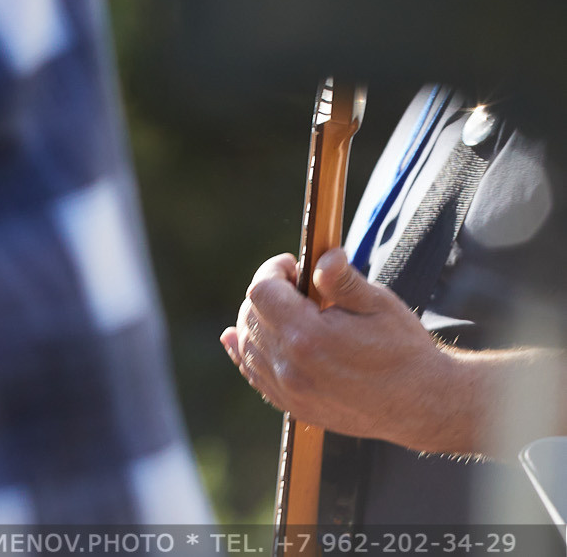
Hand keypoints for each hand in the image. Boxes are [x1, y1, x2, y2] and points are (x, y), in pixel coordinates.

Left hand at [222, 248, 481, 454]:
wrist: (424, 405)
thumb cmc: (405, 351)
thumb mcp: (379, 304)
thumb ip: (341, 279)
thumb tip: (322, 255)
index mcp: (309, 337)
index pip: (261, 290)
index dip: (273, 271)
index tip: (292, 266)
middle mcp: (291, 367)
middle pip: (251, 314)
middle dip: (269, 293)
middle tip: (298, 288)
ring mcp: (289, 391)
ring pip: (247, 343)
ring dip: (258, 320)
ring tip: (288, 311)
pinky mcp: (293, 406)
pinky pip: (253, 373)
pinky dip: (244, 351)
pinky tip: (236, 336)